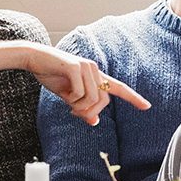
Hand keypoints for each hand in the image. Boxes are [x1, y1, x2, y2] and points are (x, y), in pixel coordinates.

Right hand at [28, 45, 151, 125]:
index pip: (118, 88)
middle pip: (103, 101)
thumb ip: (82, 107)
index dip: (133, 98)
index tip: (147, 106)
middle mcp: (95, 69)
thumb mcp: (68, 96)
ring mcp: (86, 67)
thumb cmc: (51, 76)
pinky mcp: (75, 66)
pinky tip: (63, 94)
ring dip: (78, 107)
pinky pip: (80, 93)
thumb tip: (95, 121)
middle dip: (89, 112)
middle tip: (74, 113)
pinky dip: (72, 99)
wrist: (34, 59)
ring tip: (67, 102)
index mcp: (96, 76)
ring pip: (92, 99)